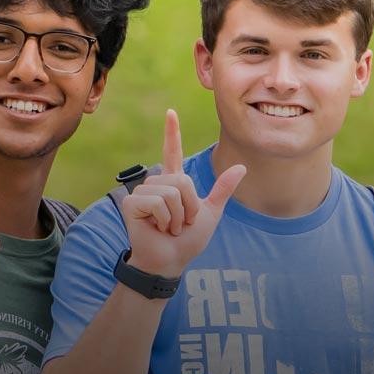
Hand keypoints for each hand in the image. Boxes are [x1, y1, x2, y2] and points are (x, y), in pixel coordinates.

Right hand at [121, 109, 245, 276]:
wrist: (171, 261)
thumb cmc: (188, 241)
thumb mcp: (210, 213)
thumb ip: (222, 190)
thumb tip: (241, 166)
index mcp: (173, 184)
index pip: (173, 153)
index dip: (172, 134)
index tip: (171, 112)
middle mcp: (156, 184)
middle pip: (183, 180)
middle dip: (190, 206)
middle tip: (181, 224)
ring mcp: (142, 193)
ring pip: (172, 191)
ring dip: (179, 216)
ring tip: (169, 228)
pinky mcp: (131, 204)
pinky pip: (158, 202)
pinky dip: (166, 220)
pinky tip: (158, 229)